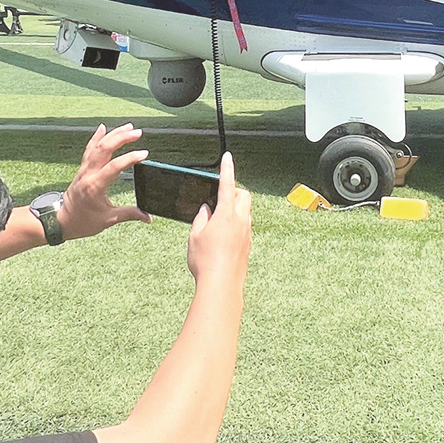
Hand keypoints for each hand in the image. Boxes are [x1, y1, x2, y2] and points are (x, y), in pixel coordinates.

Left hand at [58, 123, 151, 239]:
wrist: (61, 221)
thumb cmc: (82, 222)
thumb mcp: (108, 220)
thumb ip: (129, 214)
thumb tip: (148, 217)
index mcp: (95, 187)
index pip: (114, 166)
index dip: (130, 158)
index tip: (144, 154)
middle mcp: (88, 174)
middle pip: (104, 149)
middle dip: (121, 138)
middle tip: (137, 132)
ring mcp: (84, 170)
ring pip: (97, 146)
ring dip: (113, 134)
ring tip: (128, 127)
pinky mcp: (82, 168)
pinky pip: (89, 149)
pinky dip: (97, 137)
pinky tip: (103, 127)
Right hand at [187, 153, 251, 286]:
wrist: (221, 285)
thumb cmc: (205, 260)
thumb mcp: (195, 235)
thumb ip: (201, 218)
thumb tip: (207, 209)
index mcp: (226, 214)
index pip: (227, 184)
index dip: (227, 169)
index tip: (228, 157)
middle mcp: (241, 220)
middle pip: (244, 195)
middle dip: (234, 191)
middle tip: (219, 197)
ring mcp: (247, 233)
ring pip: (246, 211)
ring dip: (235, 208)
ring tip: (217, 220)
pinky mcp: (248, 245)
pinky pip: (244, 226)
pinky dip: (236, 223)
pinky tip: (222, 236)